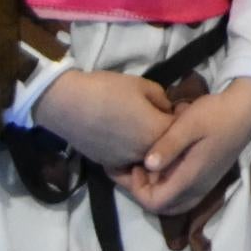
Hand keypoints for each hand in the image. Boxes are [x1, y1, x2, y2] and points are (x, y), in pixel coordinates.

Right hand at [31, 67, 174, 174]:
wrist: (68, 104)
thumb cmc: (107, 90)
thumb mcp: (143, 85)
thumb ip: (162, 99)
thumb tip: (167, 109)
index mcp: (157, 131)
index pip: (182, 130)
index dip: (182, 118)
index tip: (179, 109)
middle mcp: (146, 153)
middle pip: (167, 147)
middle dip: (169, 136)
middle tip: (161, 119)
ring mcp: (126, 161)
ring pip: (148, 157)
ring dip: (151, 146)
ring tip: (142, 129)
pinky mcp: (109, 165)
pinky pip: (129, 162)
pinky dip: (132, 154)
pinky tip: (126, 140)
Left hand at [125, 79, 250, 215]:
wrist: (247, 110)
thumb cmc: (216, 114)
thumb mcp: (188, 124)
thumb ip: (168, 146)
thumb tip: (147, 164)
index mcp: (190, 178)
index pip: (154, 202)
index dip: (137, 190)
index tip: (136, 165)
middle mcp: (198, 188)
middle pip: (162, 208)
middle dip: (144, 193)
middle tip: (137, 168)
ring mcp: (206, 185)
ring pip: (174, 204)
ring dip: (157, 191)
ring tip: (149, 168)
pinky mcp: (209, 178)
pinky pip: (184, 195)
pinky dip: (169, 187)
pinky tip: (166, 166)